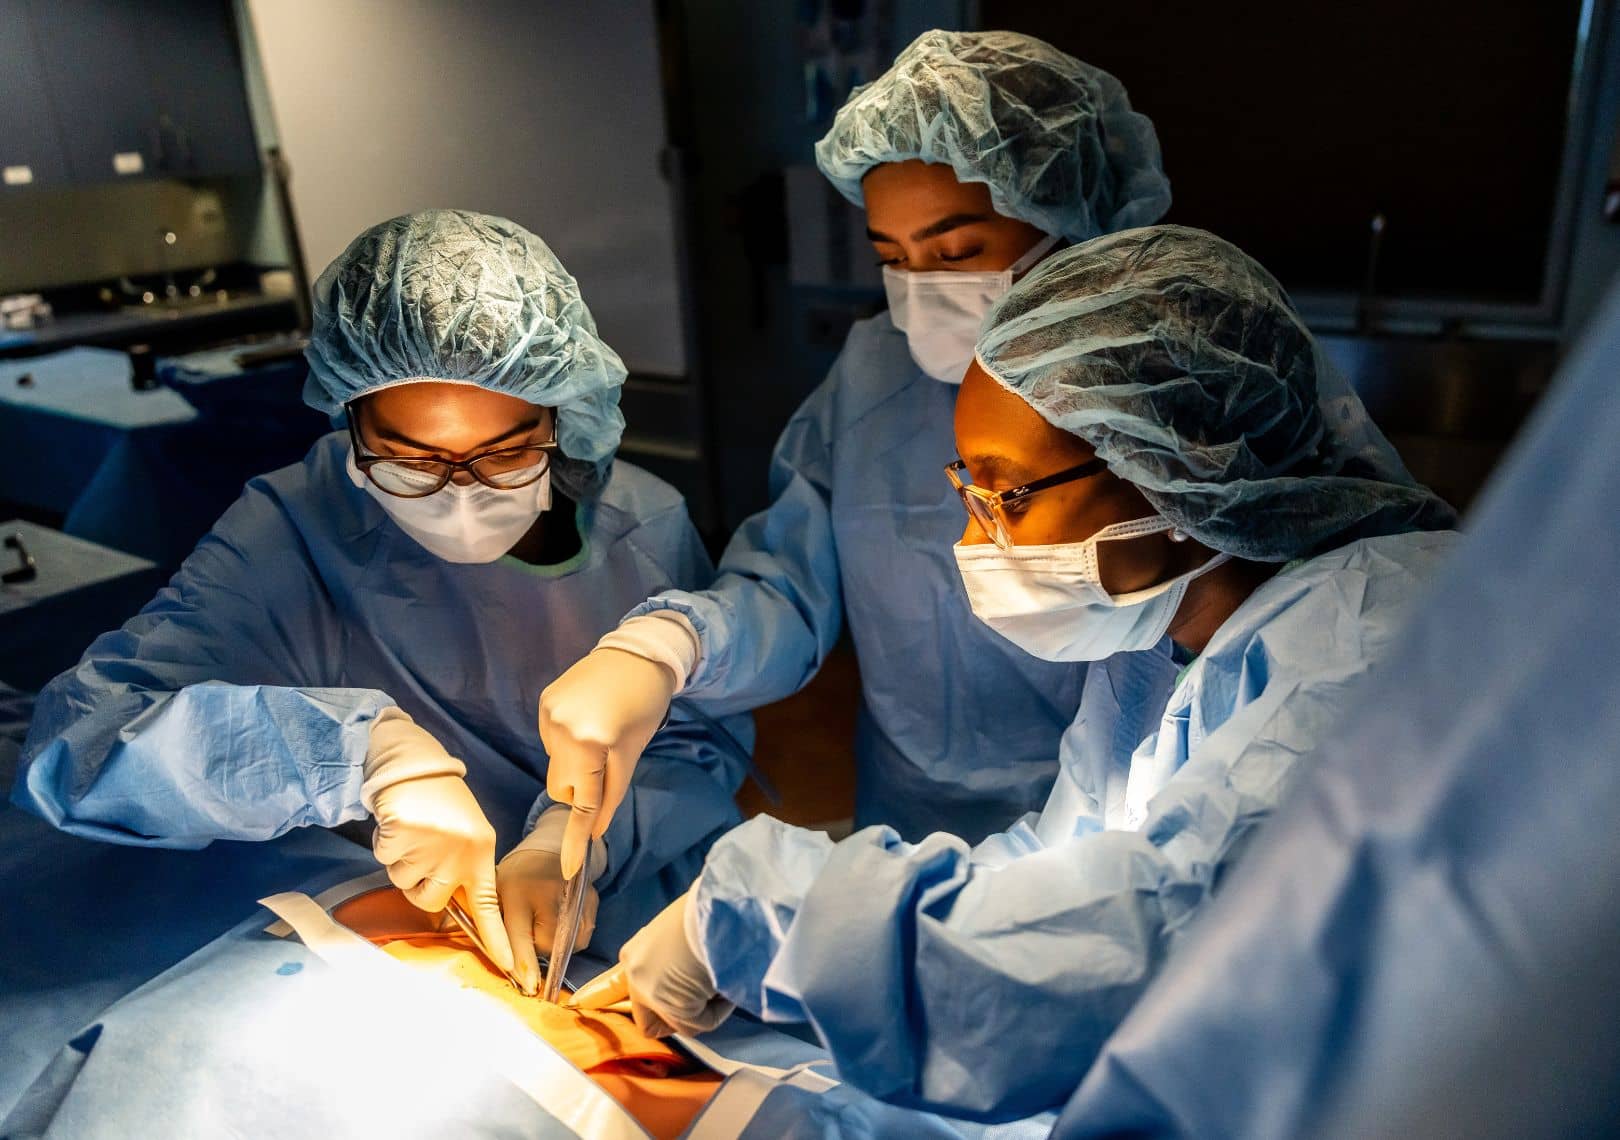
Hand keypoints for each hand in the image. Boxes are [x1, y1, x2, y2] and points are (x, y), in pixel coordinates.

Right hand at [364, 708, 513, 975]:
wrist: (418, 766)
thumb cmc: (444, 805)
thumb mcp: (469, 837)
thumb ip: (464, 873)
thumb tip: (449, 912)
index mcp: (481, 854)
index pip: (490, 906)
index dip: (498, 939)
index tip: (510, 968)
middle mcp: (459, 854)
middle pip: (431, 900)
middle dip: (421, 883)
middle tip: (425, 851)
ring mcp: (430, 847)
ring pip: (404, 882)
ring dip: (402, 862)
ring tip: (415, 833)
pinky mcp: (401, 837)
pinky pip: (386, 861)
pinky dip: (387, 845)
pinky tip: (400, 824)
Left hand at [497, 807, 602, 995]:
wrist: (550, 847)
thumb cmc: (516, 877)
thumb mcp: (496, 892)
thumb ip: (493, 925)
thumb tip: (502, 965)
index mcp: (516, 891)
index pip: (519, 936)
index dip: (524, 964)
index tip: (529, 985)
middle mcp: (548, 893)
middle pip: (546, 946)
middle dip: (535, 949)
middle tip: (528, 931)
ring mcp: (574, 896)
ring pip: (566, 945)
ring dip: (554, 945)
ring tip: (543, 924)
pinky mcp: (590, 900)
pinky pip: (581, 937)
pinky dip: (570, 939)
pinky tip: (560, 921)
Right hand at [539, 647, 677, 877]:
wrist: (638, 655)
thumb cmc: (645, 707)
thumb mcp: (633, 754)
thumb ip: (611, 793)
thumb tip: (595, 828)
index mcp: (591, 744)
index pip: (582, 803)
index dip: (576, 840)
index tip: (569, 871)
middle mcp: (561, 730)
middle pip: (561, 787)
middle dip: (581, 786)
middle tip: (606, 763)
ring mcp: (548, 715)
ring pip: (555, 765)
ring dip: (575, 762)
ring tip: (600, 733)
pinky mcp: (544, 703)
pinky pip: (551, 740)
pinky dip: (568, 741)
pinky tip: (588, 719)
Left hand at [569, 890, 732, 1037]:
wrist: (720, 909)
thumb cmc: (709, 910)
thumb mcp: (679, 929)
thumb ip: (670, 957)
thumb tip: (686, 974)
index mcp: (635, 952)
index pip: (612, 985)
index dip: (602, 998)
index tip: (581, 1004)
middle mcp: (636, 975)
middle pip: (645, 1021)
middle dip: (672, 1018)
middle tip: (699, 1000)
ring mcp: (651, 994)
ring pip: (680, 1023)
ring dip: (702, 1010)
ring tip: (719, 978)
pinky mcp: (673, 1009)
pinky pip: (700, 1023)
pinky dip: (718, 1010)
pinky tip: (725, 984)